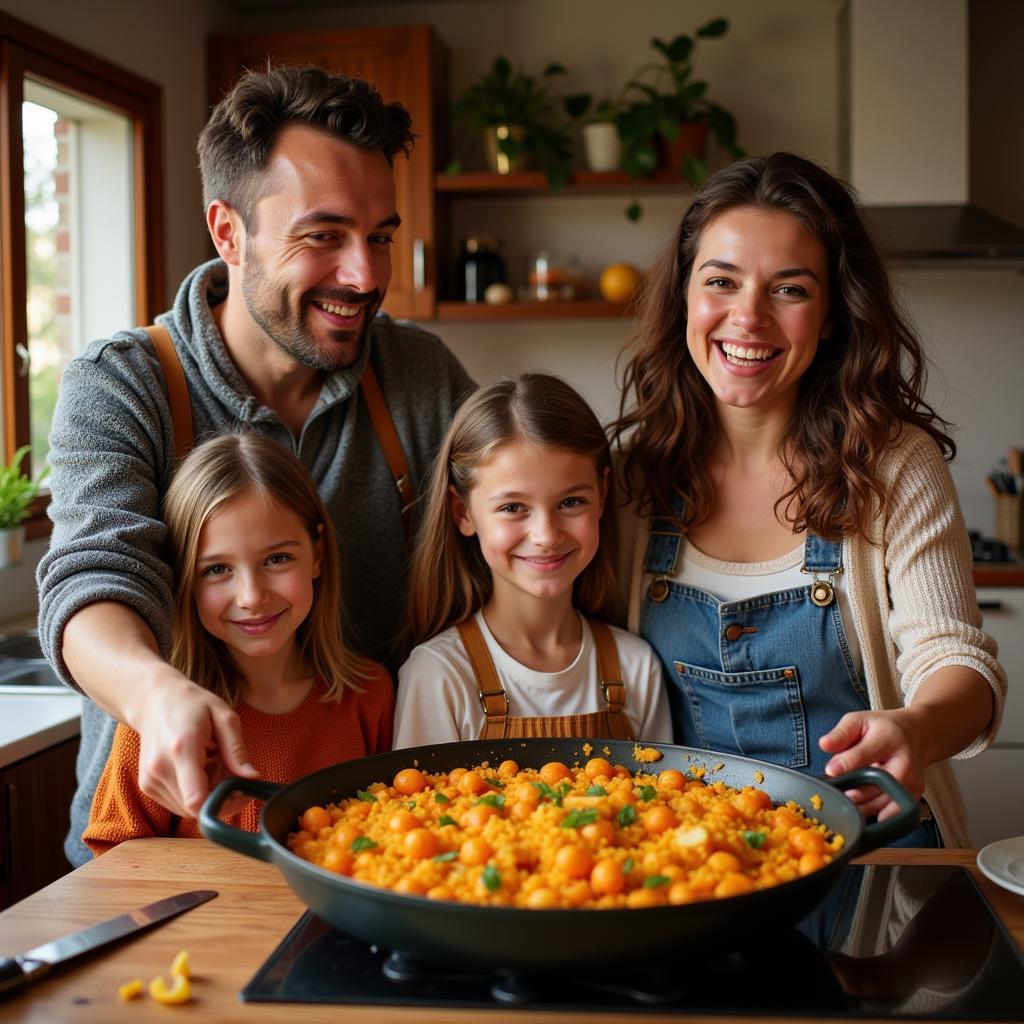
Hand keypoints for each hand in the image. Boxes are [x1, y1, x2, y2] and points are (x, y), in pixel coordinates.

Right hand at [134, 667, 257, 817]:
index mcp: (182, 749)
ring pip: (187, 810)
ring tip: (211, 764)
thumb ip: (237, 750)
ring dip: (206, 794)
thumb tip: (252, 778)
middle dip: (219, 797)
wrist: (153, 700)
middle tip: (230, 771)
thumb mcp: (223, 717)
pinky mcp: (147, 786)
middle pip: (196, 808)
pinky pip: (177, 804)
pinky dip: (193, 792)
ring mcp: (150, 780)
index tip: (241, 791)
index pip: (197, 800)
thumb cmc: (192, 704)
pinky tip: (197, 769)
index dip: (223, 805)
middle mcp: (160, 769)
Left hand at [818, 708, 925, 819]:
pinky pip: (893, 812)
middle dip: (855, 793)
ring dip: (862, 807)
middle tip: (837, 794)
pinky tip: (861, 809)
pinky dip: (875, 813)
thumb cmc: (883, 728)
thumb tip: (824, 745)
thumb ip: (840, 734)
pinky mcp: (914, 795)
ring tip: (846, 801)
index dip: (845, 765)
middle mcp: (904, 762)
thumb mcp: (858, 721)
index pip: (864, 755)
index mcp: (888, 739)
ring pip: (884, 803)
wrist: (915, 734)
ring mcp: (912, 781)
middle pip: (878, 785)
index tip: (831, 771)